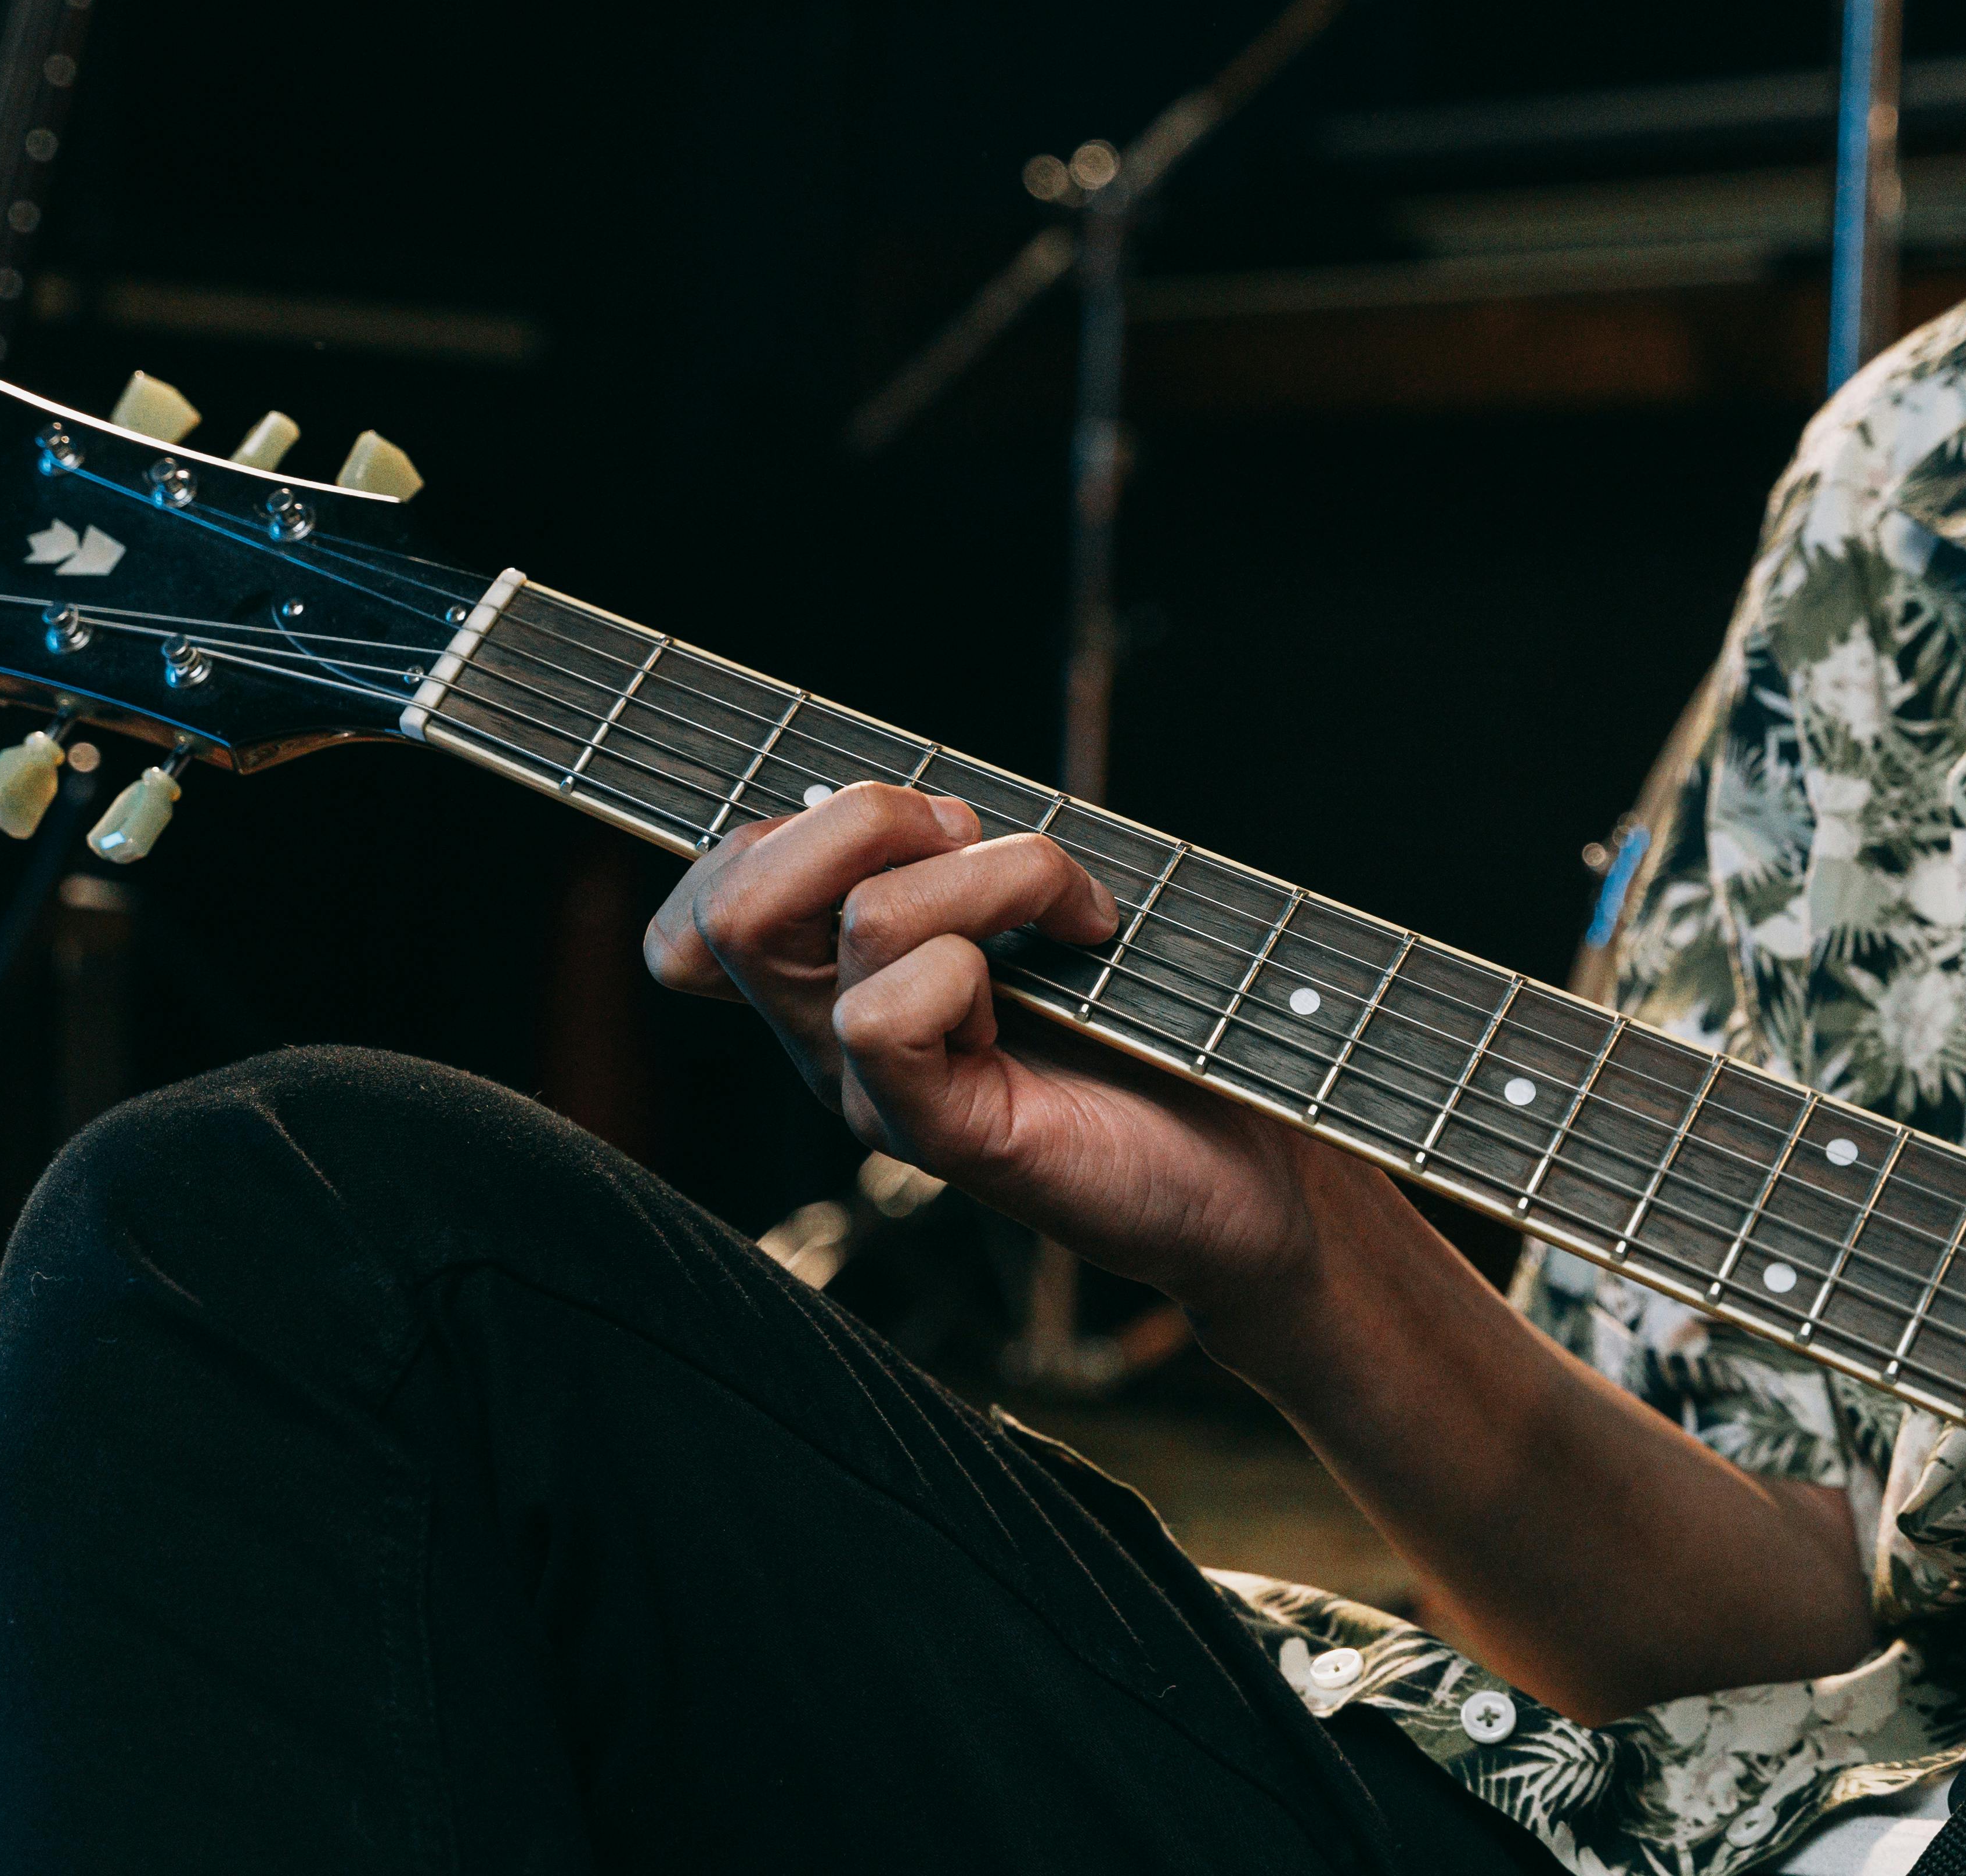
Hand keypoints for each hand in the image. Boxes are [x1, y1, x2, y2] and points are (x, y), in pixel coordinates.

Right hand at [642, 785, 1409, 1321]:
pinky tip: (1069, 970)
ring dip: (991, 876)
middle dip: (867, 816)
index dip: (757, 835)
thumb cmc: (1158, 1019)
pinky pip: (889, 1018)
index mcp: (838, 976)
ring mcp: (879, 1095)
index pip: (706, 902)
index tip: (913, 825)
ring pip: (858, 923)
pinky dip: (981, 962)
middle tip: (976, 842)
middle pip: (734, 903)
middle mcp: (834, 1039)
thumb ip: (950, 853)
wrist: (1259, 1161)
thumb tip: (892, 804)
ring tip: (1074, 911)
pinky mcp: (941, 1137)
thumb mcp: (1039, 900)